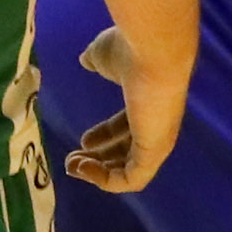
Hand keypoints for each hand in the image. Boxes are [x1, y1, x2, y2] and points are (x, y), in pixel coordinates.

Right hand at [65, 26, 190, 192]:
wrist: (154, 51)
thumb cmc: (132, 50)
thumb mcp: (105, 55)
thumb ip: (96, 61)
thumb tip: (87, 60)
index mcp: (148, 102)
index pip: (129, 127)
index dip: (105, 136)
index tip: (83, 141)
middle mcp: (158, 124)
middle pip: (129, 152)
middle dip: (99, 160)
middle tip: (72, 162)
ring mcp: (159, 140)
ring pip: (130, 170)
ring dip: (98, 173)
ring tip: (73, 168)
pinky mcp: (155, 152)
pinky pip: (132, 179)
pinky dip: (106, 181)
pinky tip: (83, 169)